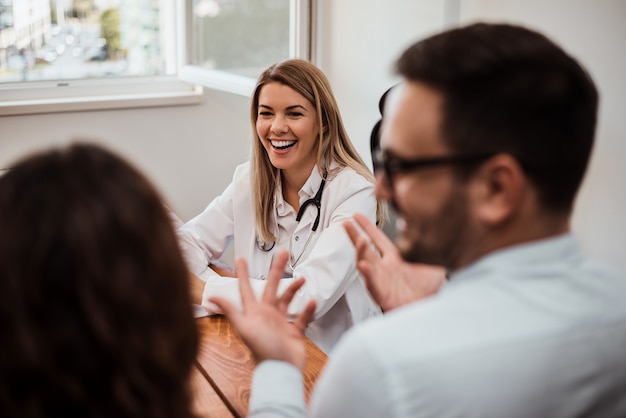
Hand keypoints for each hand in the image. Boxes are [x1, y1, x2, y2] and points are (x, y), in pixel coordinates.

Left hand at [208, 251, 316, 368]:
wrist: (281, 370)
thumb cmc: (262, 350)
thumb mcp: (244, 327)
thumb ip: (231, 311)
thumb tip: (211, 297)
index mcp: (254, 312)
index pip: (246, 289)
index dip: (243, 274)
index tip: (241, 259)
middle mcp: (267, 315)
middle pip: (271, 287)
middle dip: (276, 270)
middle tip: (283, 254)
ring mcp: (280, 323)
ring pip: (287, 300)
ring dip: (294, 289)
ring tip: (302, 279)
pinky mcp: (294, 332)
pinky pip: (302, 317)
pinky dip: (307, 310)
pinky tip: (312, 302)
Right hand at [343, 213, 445, 311]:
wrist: (429, 309)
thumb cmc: (428, 290)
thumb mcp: (432, 262)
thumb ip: (427, 246)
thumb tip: (420, 228)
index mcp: (395, 259)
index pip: (378, 239)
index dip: (367, 227)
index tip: (356, 216)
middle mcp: (384, 269)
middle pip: (366, 249)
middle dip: (355, 236)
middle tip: (346, 223)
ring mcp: (381, 281)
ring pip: (366, 265)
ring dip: (361, 253)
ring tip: (360, 240)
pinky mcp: (383, 295)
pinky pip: (372, 284)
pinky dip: (368, 276)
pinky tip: (364, 266)